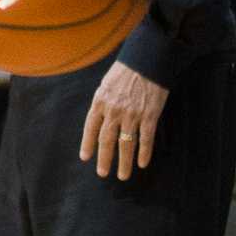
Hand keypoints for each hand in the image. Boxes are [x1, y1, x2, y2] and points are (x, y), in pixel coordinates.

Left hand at [80, 62, 168, 178]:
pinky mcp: (149, 115)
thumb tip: (100, 120)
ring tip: (122, 175)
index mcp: (100, 101)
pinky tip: (142, 163)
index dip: (88, 144)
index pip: (90, 128)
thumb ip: (103, 103)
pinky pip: (146, 139)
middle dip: (104, 159)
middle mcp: (113, 111)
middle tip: (103, 173)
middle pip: (107, 140)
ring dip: (123, 162)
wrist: (148, 60)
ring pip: (126, 144)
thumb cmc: (127, 70)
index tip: (86, 158)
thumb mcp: (107, 84)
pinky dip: (144, 153)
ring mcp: (132, 114)